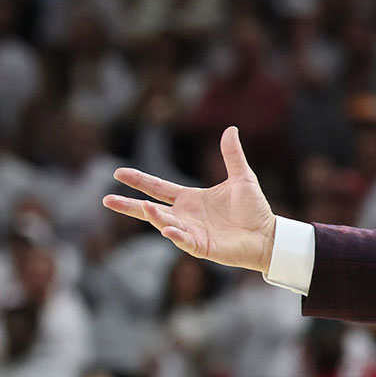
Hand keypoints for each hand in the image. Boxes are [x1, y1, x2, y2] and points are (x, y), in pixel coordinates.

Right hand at [103, 127, 276, 272]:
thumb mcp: (242, 178)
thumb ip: (232, 155)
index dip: (140, 180)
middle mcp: (185, 216)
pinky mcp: (202, 247)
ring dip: (154, 217)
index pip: (158, 188)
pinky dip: (176, 236)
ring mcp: (191, 232)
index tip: (118, 172)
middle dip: (129, 205)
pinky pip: (184, 242)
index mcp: (190, 199)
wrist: (268, 235)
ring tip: (145, 207)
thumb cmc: (254, 209)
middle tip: (106, 200)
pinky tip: (168, 230)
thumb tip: (231, 129)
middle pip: (150, 209)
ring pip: (165, 224)